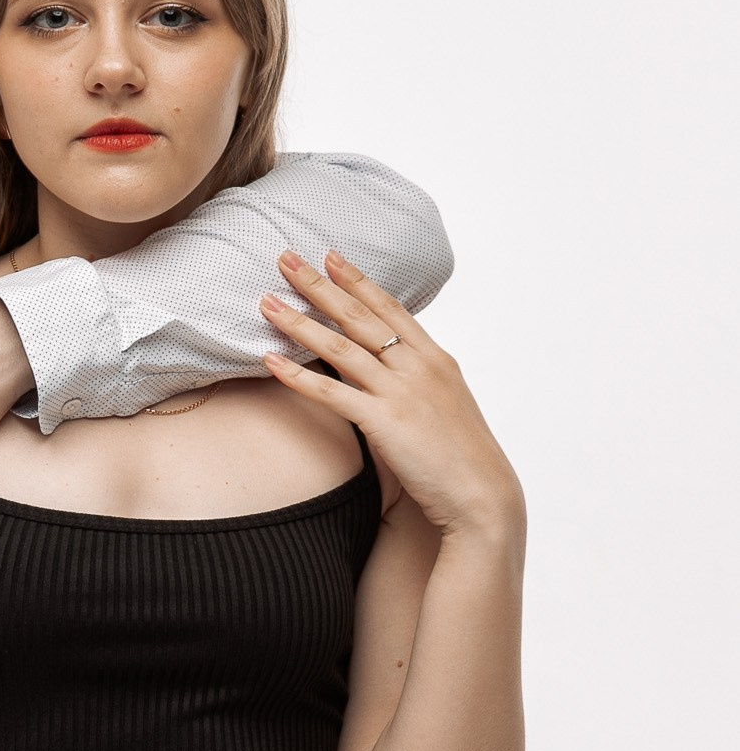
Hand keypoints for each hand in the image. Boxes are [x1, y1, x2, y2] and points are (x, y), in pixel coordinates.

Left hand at [260, 251, 524, 544]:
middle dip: (319, 285)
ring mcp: (401, 392)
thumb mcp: (445, 403)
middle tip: (286, 258)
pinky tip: (271, 360)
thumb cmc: (461, 455)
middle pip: (359, 317)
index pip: (390, 308)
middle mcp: (418, 367)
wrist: (483, 495)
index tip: (330, 256)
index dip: (357, 280)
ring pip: (340, 347)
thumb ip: (417, 379)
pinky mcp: (384, 422)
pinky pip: (331, 393)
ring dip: (299, 322)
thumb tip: (389, 367)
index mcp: (435, 358)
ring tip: (267, 301)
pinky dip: (297, 375)